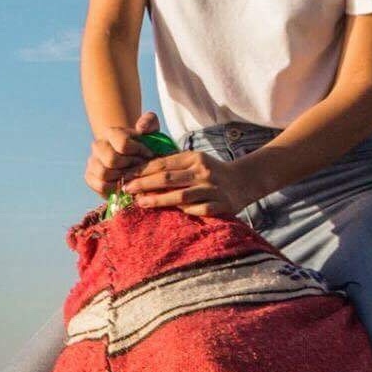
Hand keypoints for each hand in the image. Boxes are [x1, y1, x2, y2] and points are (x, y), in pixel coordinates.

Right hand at [85, 112, 160, 197]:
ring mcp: (92, 162)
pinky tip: (126, 184)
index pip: (122, 143)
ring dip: (122, 177)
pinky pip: (100, 186)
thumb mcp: (151, 131)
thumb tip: (141, 128)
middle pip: (112, 160)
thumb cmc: (143, 144)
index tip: (150, 155)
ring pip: (104, 173)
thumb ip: (149, 122)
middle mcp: (98, 146)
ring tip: (134, 176)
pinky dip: (115, 188)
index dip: (138, 151)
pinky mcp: (90, 177)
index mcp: (111, 132)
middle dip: (130, 166)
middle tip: (141, 167)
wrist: (132, 159)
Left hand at [124, 148, 258, 219]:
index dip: (143, 170)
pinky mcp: (221, 205)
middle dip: (144, 184)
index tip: (127, 176)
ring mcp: (213, 189)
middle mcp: (203, 171)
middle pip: (168, 178)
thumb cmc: (211, 172)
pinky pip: (198, 210)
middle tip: (127, 189)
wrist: (244, 181)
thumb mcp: (195, 161)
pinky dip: (184, 212)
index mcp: (194, 158)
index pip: (164, 163)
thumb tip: (142, 170)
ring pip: (181, 196)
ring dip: (159, 200)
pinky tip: (171, 213)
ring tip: (141, 203)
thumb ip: (173, 164)